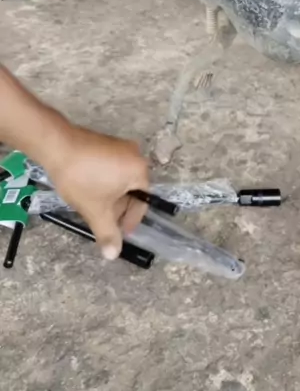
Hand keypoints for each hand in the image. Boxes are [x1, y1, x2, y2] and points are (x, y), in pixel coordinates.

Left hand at [46, 125, 149, 260]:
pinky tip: (89, 190)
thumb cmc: (82, 179)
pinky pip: (112, 168)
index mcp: (139, 171)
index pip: (142, 202)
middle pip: (132, 190)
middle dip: (119, 209)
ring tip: (94, 209)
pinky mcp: (106, 143)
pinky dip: (105, 182)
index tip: (119, 234)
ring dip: (111, 197)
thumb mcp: (95, 210)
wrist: (57, 146)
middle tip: (104, 223)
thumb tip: (114, 255)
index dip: (130, 221)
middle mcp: (135, 155)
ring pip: (120, 180)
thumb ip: (107, 233)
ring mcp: (120, 147)